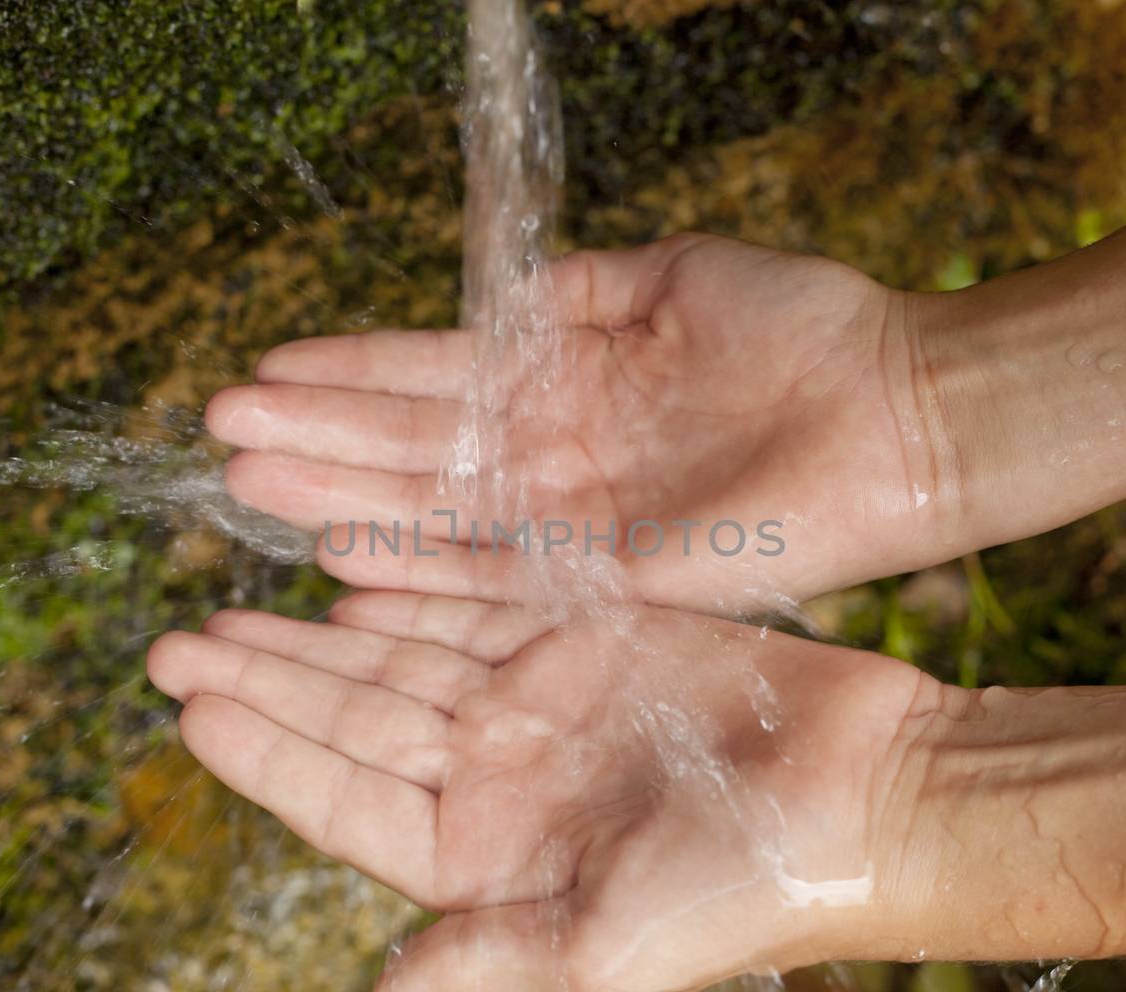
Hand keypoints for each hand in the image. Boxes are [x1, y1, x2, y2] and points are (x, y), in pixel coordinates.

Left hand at [145, 593, 946, 991]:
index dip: (266, 756)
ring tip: (232, 607)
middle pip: (355, 721)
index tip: (190, 709)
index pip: (346, 802)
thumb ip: (489, 955)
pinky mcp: (589, 638)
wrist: (872, 796)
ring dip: (318, 634)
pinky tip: (349, 575)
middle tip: (174, 642)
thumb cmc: (752, 887)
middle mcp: (501, 777)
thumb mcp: (607, 943)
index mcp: (489, 856)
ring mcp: (541, 703)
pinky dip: (413, 589)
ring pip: (399, 660)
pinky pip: (476, 606)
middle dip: (266, 681)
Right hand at [204, 233, 959, 612]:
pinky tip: (344, 556)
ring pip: (439, 512)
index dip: (354, 372)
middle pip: (420, 449)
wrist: (904, 411)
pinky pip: (498, 579)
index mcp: (569, 381)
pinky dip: (422, 569)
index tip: (268, 367)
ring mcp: (578, 523)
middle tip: (221, 433)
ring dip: (345, 496)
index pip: (440, 377)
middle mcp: (558, 458)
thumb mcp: (676, 277)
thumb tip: (498, 293)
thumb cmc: (806, 330)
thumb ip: (579, 290)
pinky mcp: (613, 580)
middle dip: (321, 437)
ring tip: (252, 484)